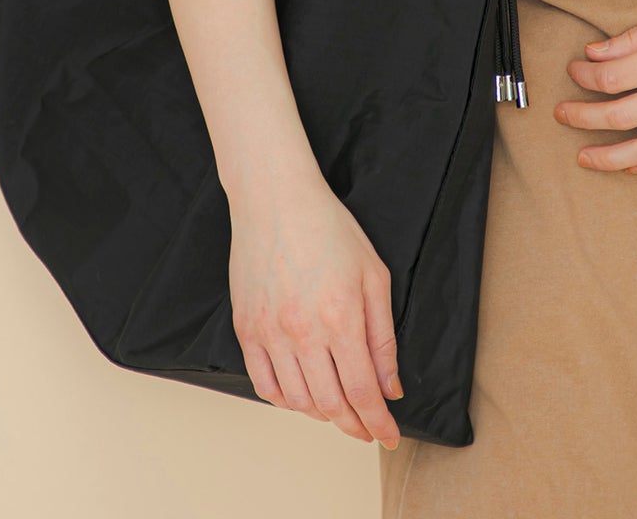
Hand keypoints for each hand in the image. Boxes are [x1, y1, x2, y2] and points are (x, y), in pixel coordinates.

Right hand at [227, 178, 403, 449]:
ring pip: (297, 401)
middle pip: (330, 405)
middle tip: (368, 429)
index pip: (362, 392)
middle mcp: (302, 332)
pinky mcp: (247, 329)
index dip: (378, 422)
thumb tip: (390, 387)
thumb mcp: (373, 275)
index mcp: (340, 317)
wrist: (276, 200)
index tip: (389, 436)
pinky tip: (302, 396)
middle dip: (354, 425)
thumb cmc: (329, 228)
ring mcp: (269, 333)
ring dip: (322, 415)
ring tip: (340, 411)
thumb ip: (383, 336)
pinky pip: (265, 384)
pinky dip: (286, 401)